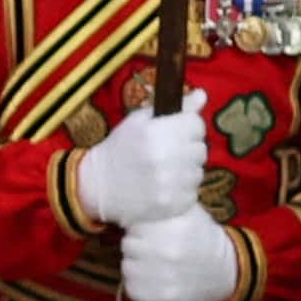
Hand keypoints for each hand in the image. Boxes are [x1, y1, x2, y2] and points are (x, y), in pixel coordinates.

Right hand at [69, 103, 211, 232]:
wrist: (98, 186)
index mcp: (157, 132)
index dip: (189, 128)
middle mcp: (166, 158)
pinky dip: (182, 192)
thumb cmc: (119, 148)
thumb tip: (202, 94)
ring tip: (166, 172)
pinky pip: (192, 194)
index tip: (177, 133)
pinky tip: (166, 188)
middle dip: (188, 149)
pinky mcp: (171, 205)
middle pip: (200, 149)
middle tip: (170, 154)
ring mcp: (169, 185)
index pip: (197, 125)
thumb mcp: (140, 120)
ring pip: (198, 172)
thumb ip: (174, 107)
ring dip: (186, 172)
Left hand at [116, 209, 239, 300]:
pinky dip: (137, 284)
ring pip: (127, 267)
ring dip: (135, 265)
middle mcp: (168, 251)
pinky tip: (151, 279)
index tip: (149, 232)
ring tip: (151, 264)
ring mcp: (164, 276)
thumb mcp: (188, 212)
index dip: (140, 228)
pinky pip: (131, 288)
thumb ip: (162, 206)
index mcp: (175, 226)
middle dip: (137, 245)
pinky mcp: (160, 298)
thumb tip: (133, 202)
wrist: (224, 271)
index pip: (134, 225)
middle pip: (128, 245)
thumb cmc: (201, 237)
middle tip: (150, 248)